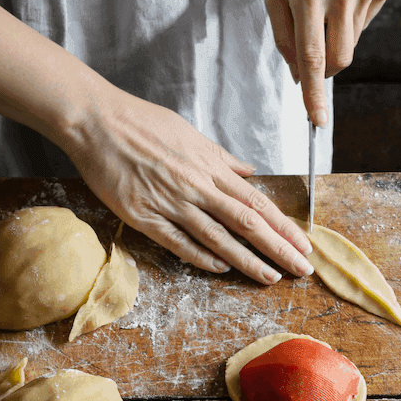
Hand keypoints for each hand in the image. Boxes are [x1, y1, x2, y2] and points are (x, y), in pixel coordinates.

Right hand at [65, 85, 313, 284]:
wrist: (97, 122)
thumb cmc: (142, 123)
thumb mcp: (190, 133)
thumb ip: (221, 157)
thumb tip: (248, 171)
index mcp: (210, 166)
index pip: (256, 201)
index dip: (283, 225)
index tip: (303, 243)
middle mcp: (196, 186)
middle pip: (246, 223)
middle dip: (278, 248)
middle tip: (301, 269)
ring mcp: (171, 203)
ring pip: (218, 238)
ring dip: (247, 260)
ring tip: (270, 277)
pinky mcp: (145, 216)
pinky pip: (179, 242)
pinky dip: (202, 257)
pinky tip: (221, 269)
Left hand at [265, 0, 391, 125]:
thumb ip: (283, 38)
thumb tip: (300, 77)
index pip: (313, 57)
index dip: (315, 93)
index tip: (317, 121)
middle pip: (339, 59)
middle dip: (325, 68)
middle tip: (311, 47)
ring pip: (350, 43)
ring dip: (334, 37)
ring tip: (324, 3)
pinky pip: (362, 24)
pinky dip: (349, 19)